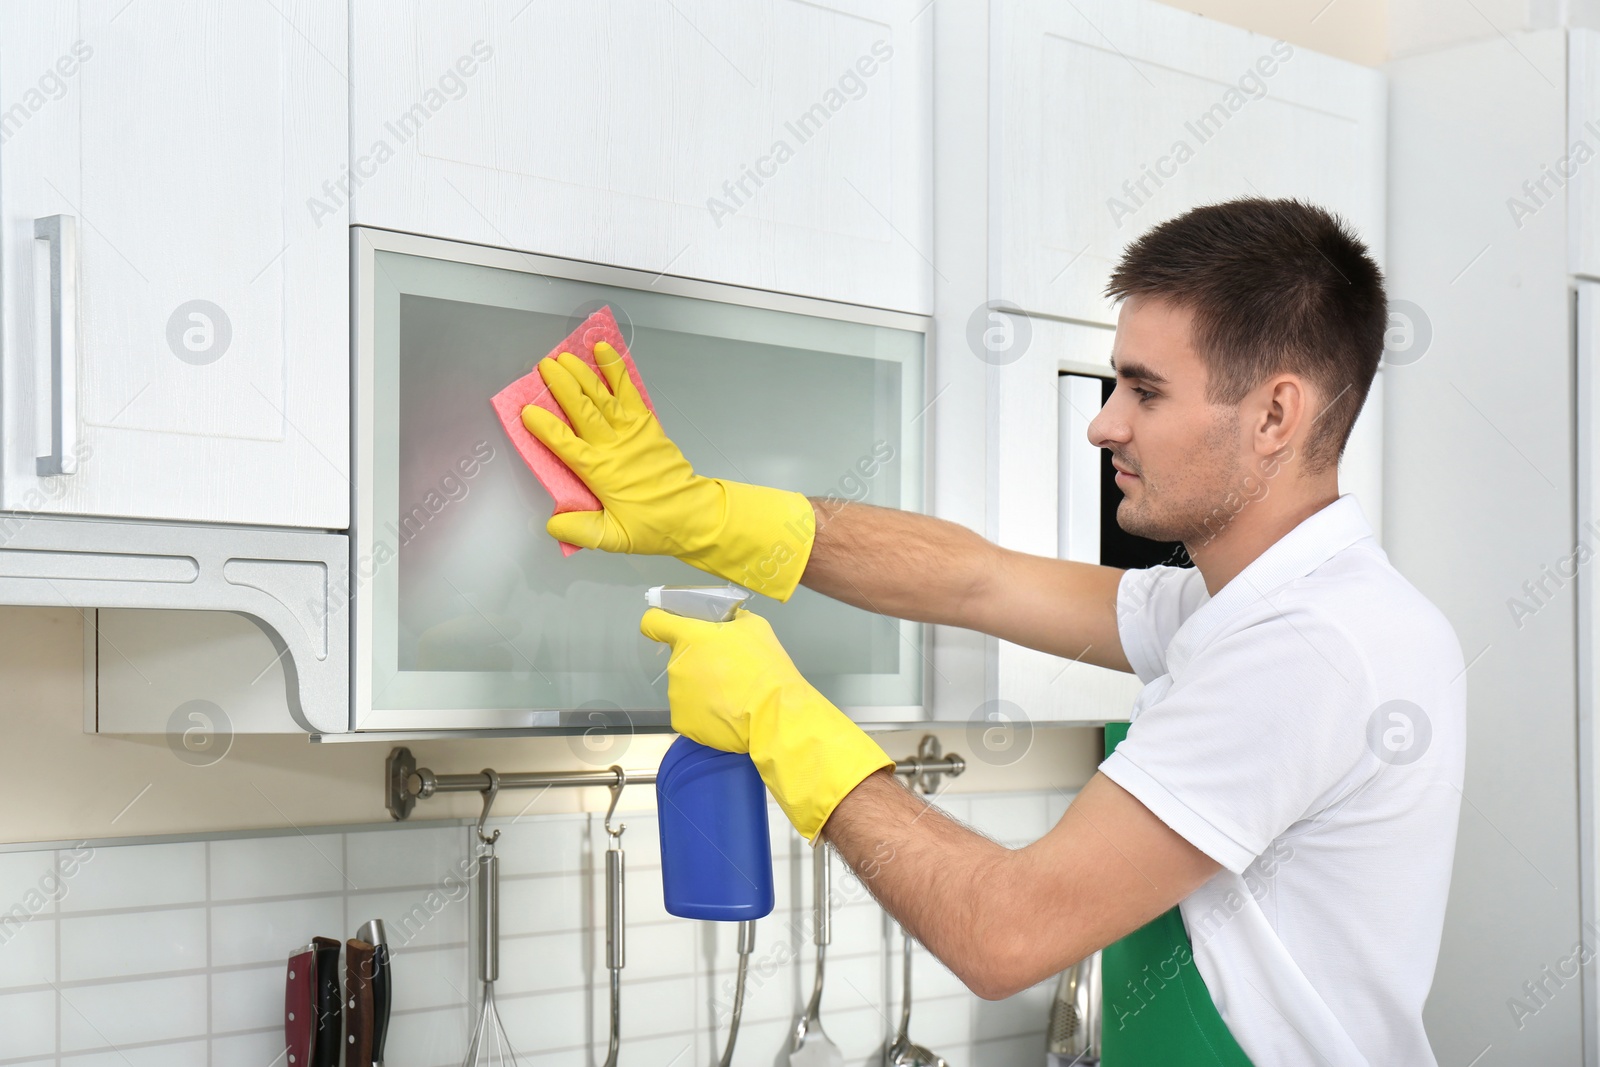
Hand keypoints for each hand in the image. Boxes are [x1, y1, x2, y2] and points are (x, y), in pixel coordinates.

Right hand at [521, 343, 817, 599]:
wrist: (693, 515)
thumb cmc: (652, 526)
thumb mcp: (614, 539)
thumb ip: (582, 531)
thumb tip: (552, 524)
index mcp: (602, 473)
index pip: (566, 445)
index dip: (546, 427)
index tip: (527, 411)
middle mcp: (615, 446)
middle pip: (584, 410)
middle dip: (562, 386)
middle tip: (543, 367)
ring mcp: (633, 431)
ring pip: (603, 396)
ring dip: (584, 373)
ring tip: (564, 355)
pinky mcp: (647, 424)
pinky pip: (630, 392)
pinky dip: (617, 370)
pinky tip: (604, 350)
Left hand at [640, 606, 894, 842]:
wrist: (775, 714)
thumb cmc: (764, 665)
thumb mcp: (754, 627)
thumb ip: (730, 620)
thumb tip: (725, 620)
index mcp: (689, 637)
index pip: (654, 622)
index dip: (661, 622)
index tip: (673, 628)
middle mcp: (675, 665)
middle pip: (679, 658)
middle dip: (698, 661)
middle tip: (729, 670)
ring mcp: (676, 696)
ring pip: (686, 687)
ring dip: (703, 689)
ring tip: (733, 697)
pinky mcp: (682, 723)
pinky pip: (691, 712)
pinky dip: (705, 713)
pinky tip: (727, 715)